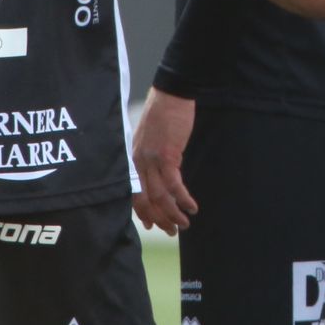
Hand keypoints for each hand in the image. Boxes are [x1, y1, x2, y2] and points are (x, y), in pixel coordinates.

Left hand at [131, 89, 199, 233]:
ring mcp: (151, 160)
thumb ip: (149, 155)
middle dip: (159, 219)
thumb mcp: (150, 136)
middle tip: (172, 231)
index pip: (133, 193)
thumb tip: (158, 170)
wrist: (172, 93)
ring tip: (185, 224)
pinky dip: (183, 199)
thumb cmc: (163, 111)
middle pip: (145, 200)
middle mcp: (138, 162)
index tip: (152, 224)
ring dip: (173, 214)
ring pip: (159, 197)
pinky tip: (192, 206)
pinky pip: (174, 185)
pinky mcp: (167, 156)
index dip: (142, 212)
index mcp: (133, 158)